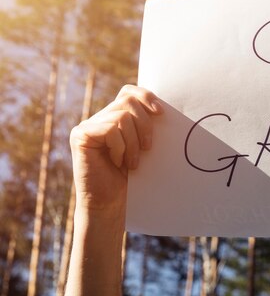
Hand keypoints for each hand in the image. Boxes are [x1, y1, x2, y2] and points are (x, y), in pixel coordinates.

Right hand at [69, 85, 162, 225]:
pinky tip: (117, 162)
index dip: (146, 96)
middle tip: (148, 149)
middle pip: (128, 101)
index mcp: (114, 118)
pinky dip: (120, 147)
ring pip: (122, 117)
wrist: (111, 203)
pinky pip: (110, 130)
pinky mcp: (80, 136)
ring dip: (133, 142)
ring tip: (132, 162)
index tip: (161, 112)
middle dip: (145, 124)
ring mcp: (88, 126)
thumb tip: (163, 109)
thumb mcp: (142, 147)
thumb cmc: (130, 178)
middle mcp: (99, 118)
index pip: (129, 92)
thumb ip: (145, 126)